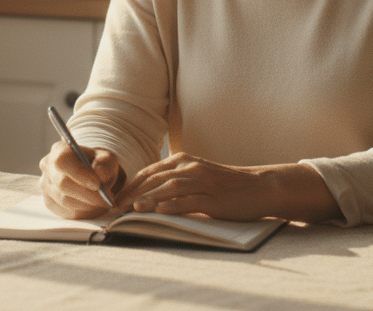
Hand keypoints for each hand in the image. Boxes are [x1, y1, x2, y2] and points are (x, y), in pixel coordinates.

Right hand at [39, 140, 124, 219]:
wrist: (92, 175)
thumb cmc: (98, 165)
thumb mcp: (107, 159)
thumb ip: (105, 164)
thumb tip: (100, 173)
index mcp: (60, 150)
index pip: (63, 161)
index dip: (79, 174)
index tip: (97, 185)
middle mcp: (48, 167)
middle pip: (63, 184)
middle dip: (88, 195)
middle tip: (107, 200)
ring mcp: (46, 185)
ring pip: (65, 201)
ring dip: (87, 205)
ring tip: (102, 202)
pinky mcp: (49, 202)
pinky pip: (65, 212)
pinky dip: (82, 212)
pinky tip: (93, 206)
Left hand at [118, 152, 339, 222]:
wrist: (258, 186)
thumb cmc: (225, 185)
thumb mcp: (197, 176)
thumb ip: (175, 181)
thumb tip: (148, 195)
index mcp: (183, 160)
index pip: (148, 172)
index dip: (129, 185)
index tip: (113, 198)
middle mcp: (189, 167)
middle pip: (153, 179)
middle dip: (130, 194)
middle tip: (114, 208)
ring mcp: (201, 181)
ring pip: (167, 188)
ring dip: (146, 199)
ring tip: (129, 209)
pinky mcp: (212, 198)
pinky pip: (187, 200)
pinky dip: (171, 205)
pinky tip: (157, 211)